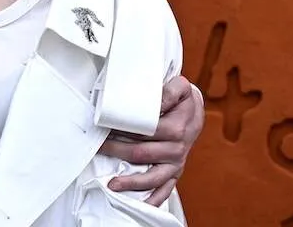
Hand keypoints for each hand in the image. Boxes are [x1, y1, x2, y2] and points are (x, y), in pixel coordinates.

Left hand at [100, 75, 204, 205]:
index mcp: (176, 128)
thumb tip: (154, 102)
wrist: (195, 111)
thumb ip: (168, 90)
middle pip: (140, 153)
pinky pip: (165, 189)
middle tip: (97, 148)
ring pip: (151, 177)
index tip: (104, 129)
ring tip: (112, 184)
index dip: (122, 130)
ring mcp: (176, 162)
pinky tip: (140, 205)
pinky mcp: (176, 171)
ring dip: (130, 182)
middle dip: (116, 151)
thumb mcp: (180, 86)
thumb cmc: (182, 99)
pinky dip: (153, 200)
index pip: (143, 132)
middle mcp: (176, 148)